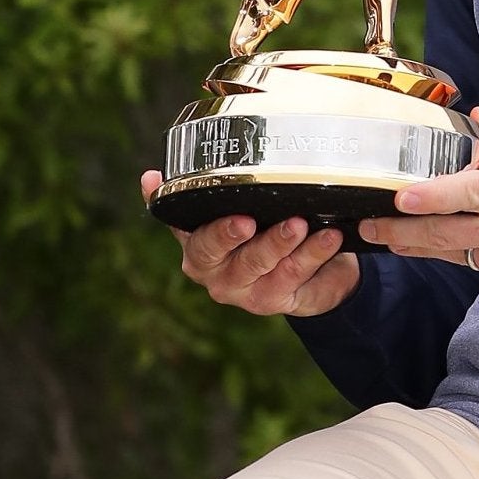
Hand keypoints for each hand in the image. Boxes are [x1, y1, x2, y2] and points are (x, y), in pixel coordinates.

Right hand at [140, 171, 359, 316]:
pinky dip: (315, 253)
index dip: (219, 232)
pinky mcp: (277, 301)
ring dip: (289, 244)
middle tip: (278, 222)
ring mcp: (246, 291)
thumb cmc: (253, 224)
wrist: (293, 263)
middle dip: (256, 241)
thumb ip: (193, 193)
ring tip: (306, 224)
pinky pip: (296, 276)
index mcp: (197, 249)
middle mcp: (217, 274)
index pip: (198, 241)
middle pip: (233, 261)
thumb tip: (149, 177)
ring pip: (266, 268)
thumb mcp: (223, 208)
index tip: (242, 219)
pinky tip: (329, 236)